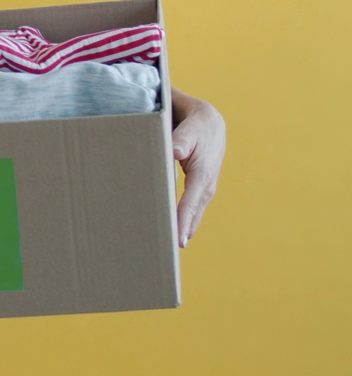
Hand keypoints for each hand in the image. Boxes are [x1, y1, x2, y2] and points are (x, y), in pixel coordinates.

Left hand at [170, 89, 226, 247]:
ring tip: (166, 250)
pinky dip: (184, 222)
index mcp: (203, 174)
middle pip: (191, 215)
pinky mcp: (199, 189)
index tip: (177, 239)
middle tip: (165, 253)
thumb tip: (176, 153)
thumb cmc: (197, 124)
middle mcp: (206, 186)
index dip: (183, 221)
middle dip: (180, 233)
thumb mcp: (191, 126)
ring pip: (192, 215)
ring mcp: (204, 189)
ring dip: (182, 231)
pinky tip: (173, 233)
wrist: (211, 122)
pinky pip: (191, 210)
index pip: (190, 202)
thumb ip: (182, 139)